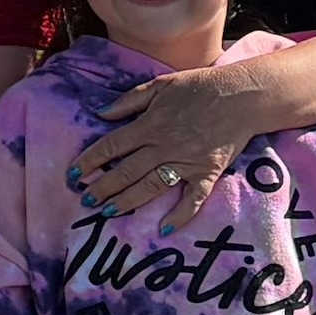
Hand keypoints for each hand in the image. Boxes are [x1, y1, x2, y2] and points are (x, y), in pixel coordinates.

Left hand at [66, 60, 277, 213]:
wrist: (242, 95)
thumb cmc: (200, 86)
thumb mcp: (159, 84)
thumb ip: (129, 100)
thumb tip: (99, 113)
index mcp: (148, 125)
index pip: (110, 146)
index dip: (89, 161)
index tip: (73, 174)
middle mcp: (163, 146)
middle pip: (125, 171)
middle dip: (103, 187)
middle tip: (86, 200)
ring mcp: (186, 162)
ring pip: (150, 187)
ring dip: (128, 201)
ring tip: (108, 212)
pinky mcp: (208, 172)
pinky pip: (193, 199)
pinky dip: (180, 215)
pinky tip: (164, 229)